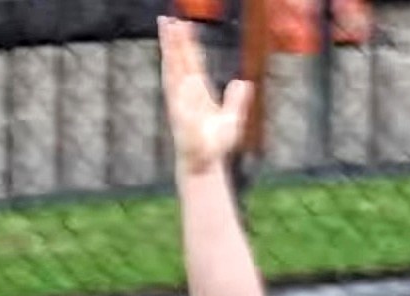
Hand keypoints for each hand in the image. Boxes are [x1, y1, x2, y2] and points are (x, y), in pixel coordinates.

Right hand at [159, 15, 253, 176]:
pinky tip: (168, 57)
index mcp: (200, 91)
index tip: (186, 25)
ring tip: (165, 28)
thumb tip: (244, 83)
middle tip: (169, 18)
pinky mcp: (177, 110)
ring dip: (169, 48)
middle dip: (175, 39)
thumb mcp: (232, 120)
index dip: (190, 44)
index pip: (194, 62)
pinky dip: (172, 73)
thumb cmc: (216, 145)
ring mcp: (180, 99)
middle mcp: (187, 92)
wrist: (206, 163)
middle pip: (181, 59)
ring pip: (173, 67)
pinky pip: (174, 88)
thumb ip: (237, 100)